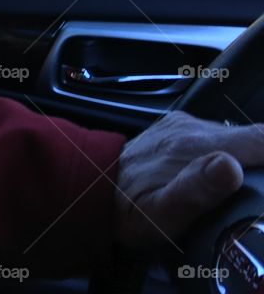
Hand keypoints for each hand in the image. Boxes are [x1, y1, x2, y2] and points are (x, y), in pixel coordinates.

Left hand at [115, 111, 263, 247]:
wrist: (90, 188)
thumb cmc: (128, 210)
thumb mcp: (162, 213)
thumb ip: (197, 190)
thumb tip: (232, 165)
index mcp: (194, 147)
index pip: (260, 139)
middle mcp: (190, 128)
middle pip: (252, 137)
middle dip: (262, 161)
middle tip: (255, 192)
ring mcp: (181, 125)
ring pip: (234, 135)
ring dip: (246, 157)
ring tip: (241, 187)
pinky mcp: (174, 127)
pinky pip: (214, 134)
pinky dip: (226, 152)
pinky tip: (217, 175)